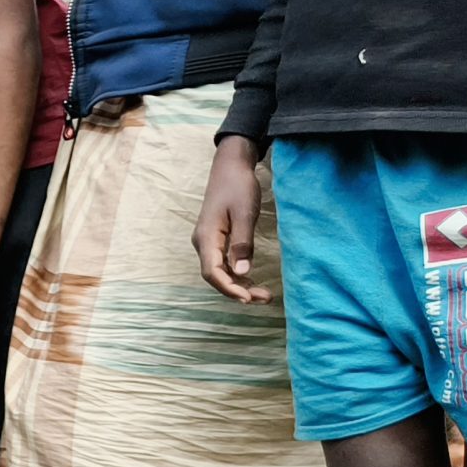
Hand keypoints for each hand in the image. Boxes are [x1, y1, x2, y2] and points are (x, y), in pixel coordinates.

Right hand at [193, 134, 270, 302]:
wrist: (230, 167)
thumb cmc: (238, 187)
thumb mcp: (244, 213)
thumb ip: (242, 243)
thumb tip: (242, 271)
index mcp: (206, 237)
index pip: (213, 272)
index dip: (229, 288)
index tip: (248, 298)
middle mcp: (202, 243)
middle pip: (215, 275)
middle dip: (237, 290)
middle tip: (263, 299)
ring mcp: (208, 242)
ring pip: (219, 271)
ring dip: (238, 284)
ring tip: (262, 293)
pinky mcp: (215, 239)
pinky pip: (222, 263)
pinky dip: (236, 274)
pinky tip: (251, 279)